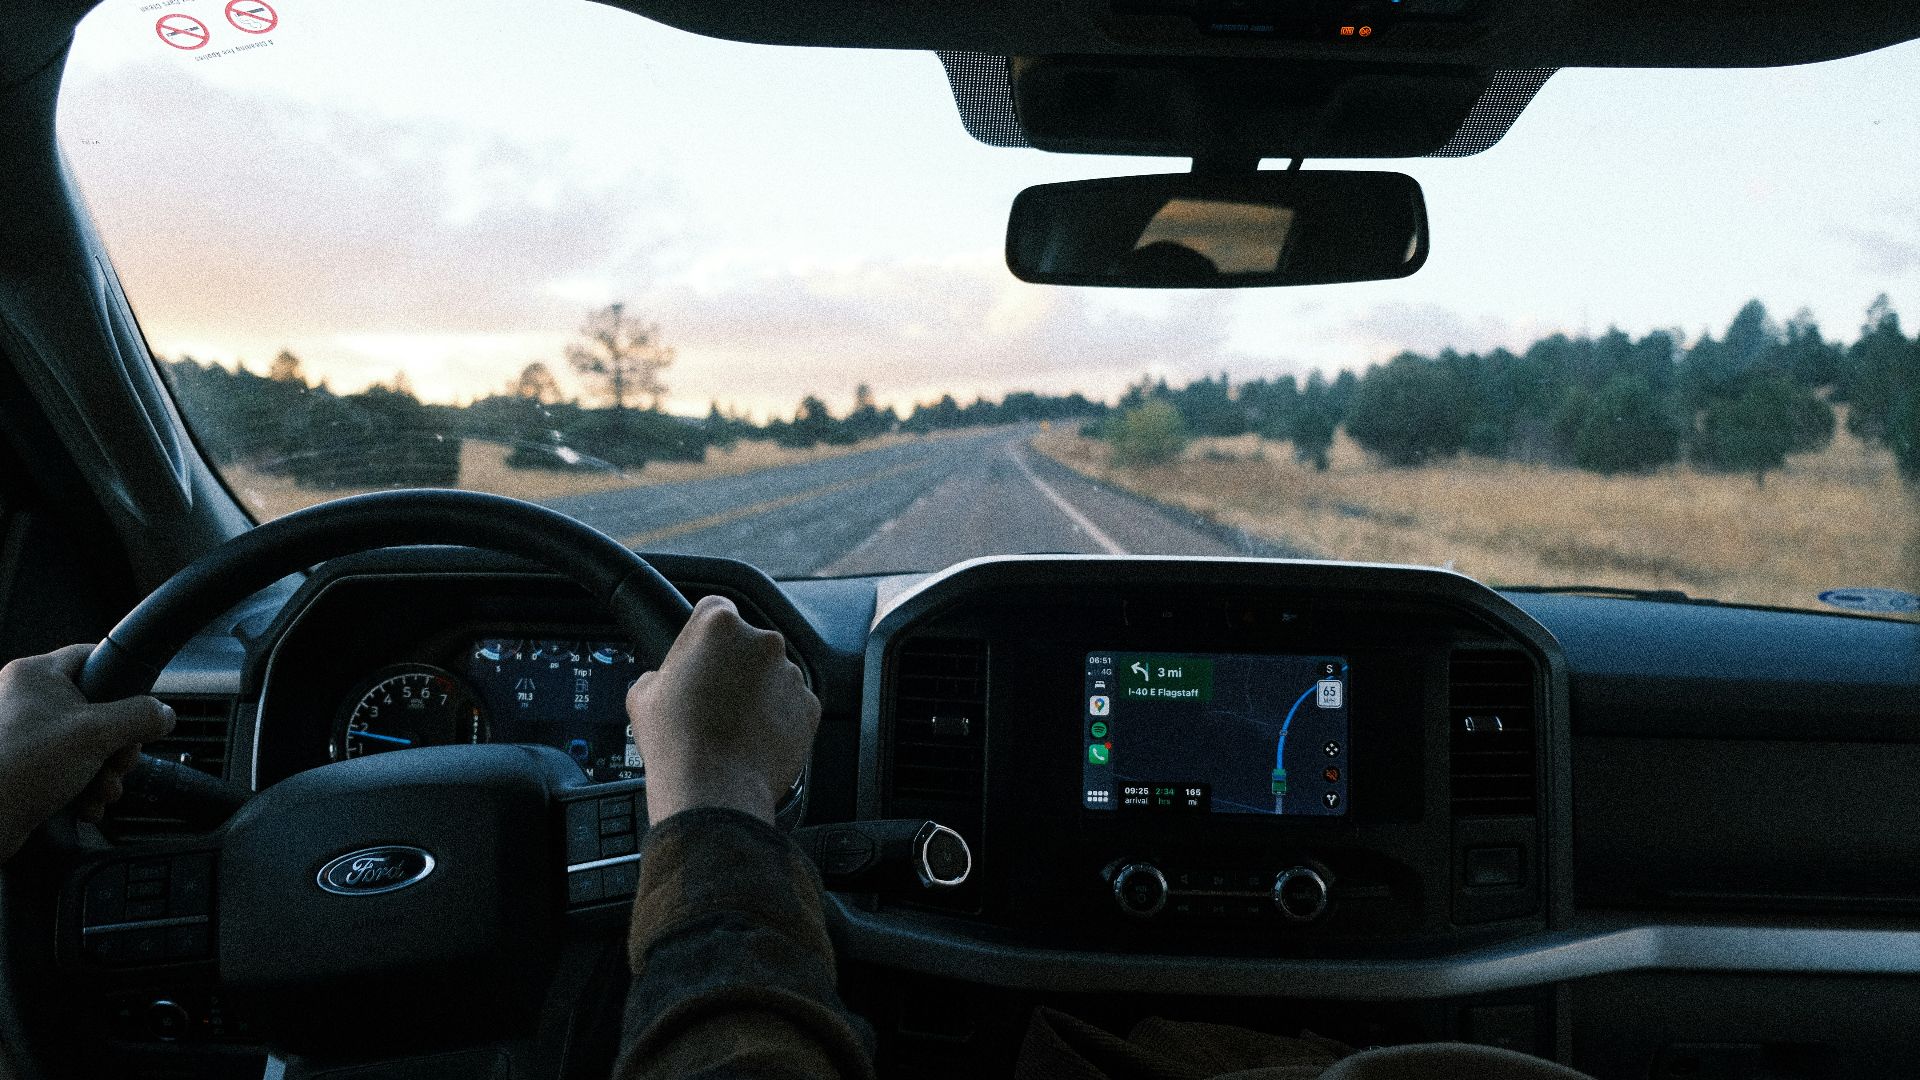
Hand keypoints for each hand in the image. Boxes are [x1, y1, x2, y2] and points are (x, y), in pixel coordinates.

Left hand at [0, 644, 175, 862]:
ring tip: (101, 789)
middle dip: (118, 746)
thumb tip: (162, 714)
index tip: (140, 704)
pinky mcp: (23, 769)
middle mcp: (26, 701)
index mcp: (36, 676)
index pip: (92, 657)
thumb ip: (140, 717)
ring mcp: (23, 736)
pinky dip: (83, 788)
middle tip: (120, 760)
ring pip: (86, 746)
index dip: (123, 680)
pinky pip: (68, 771)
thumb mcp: (97, 733)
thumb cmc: (19, 765)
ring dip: (104, 772)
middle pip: (98, 710)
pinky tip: (85, 804)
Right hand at [627, 595, 818, 825]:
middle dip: (732, 665)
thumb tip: (665, 680)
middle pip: (746, 644)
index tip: (700, 655)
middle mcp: (763, 642)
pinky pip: (791, 704)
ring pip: (772, 675)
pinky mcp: (809, 707)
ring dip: (756, 691)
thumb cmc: (676, 741)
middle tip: (711, 697)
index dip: (703, 634)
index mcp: (720, 626)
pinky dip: (777, 717)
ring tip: (731, 724)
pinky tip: (752, 738)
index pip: (715, 609)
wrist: (714, 789)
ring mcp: (791, 674)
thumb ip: (661, 672)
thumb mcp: (643, 694)